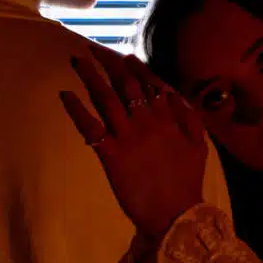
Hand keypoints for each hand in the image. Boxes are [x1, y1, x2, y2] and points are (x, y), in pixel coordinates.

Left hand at [60, 45, 206, 238]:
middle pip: (124, 84)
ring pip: (106, 98)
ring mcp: (128, 137)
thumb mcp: (198, 146)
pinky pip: (91, 128)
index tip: (123, 56)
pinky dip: (76, 110)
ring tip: (76, 60)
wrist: (175, 214)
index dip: (134, 68)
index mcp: (167, 119)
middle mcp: (146, 122)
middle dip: (108, 63)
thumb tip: (173, 95)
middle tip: (92, 47)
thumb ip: (187, 118)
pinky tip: (65, 95)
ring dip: (90, 76)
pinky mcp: (111, 155)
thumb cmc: (186, 183)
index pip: (149, 84)